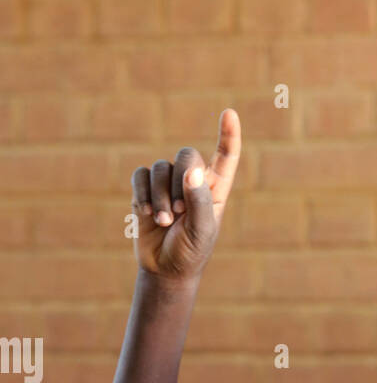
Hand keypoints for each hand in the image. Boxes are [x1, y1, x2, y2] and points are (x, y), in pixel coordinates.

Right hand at [131, 108, 241, 282]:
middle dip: (179, 179)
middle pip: (185, 155)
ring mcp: (168, 183)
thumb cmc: (190, 251)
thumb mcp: (201, 230)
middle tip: (179, 212)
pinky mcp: (145, 189)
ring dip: (160, 196)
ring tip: (164, 222)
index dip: (228, 135)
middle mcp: (192, 180)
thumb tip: (191, 170)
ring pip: (159, 168)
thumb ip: (199, 200)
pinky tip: (147, 213)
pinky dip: (142, 194)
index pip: (225, 156)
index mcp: (215, 188)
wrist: (165, 268)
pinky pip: (140, 175)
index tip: (229, 113)